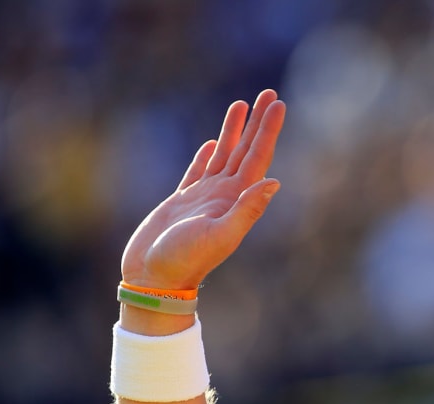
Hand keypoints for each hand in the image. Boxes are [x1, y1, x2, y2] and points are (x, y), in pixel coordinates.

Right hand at [121, 89, 285, 289]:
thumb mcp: (220, 235)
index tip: (279, 104)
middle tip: (269, 94)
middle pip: (246, 150)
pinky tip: (215, 143)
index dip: (269, 130)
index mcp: (237, 200)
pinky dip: (208, 155)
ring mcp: (205, 198)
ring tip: (242, 105)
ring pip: (224, 155)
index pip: (258, 157)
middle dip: (258, 122)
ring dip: (234, 131)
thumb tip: (274, 183)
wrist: (155, 280)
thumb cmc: (186, 260)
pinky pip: (199, 171)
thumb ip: (247, 210)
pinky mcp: (182, 202)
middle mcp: (225, 195)